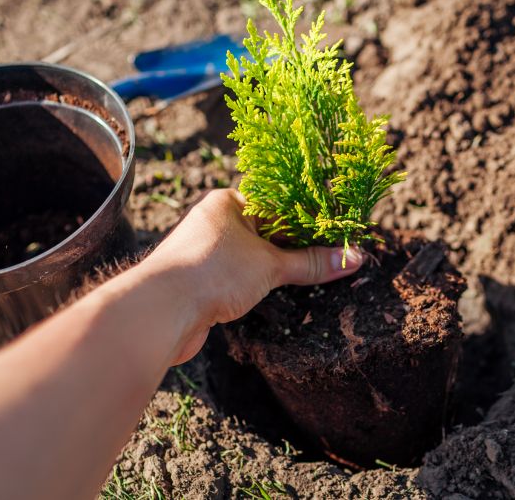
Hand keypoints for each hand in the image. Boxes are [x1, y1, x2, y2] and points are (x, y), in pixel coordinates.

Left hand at [143, 189, 362, 362]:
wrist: (161, 312)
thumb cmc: (212, 272)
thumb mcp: (270, 264)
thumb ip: (311, 263)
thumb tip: (353, 258)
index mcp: (228, 203)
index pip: (277, 202)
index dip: (308, 217)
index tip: (336, 229)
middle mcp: (216, 223)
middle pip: (268, 231)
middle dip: (297, 246)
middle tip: (334, 254)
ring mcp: (208, 254)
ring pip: (255, 257)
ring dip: (280, 268)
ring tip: (316, 274)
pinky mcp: (204, 283)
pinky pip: (242, 279)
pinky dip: (261, 286)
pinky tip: (281, 294)